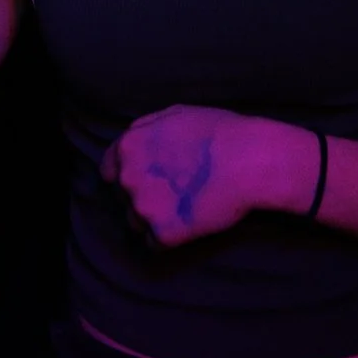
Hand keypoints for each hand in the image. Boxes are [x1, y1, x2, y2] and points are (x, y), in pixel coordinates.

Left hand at [100, 105, 309, 248]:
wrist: (249, 161)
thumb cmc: (219, 132)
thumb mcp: (175, 114)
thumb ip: (146, 129)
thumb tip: (133, 143)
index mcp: (128, 146)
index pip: (108, 170)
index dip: (126, 175)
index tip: (145, 180)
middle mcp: (128, 177)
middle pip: (124, 197)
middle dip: (143, 196)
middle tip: (174, 193)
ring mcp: (143, 207)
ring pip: (136, 222)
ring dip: (154, 219)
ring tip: (184, 208)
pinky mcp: (163, 233)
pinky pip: (155, 243)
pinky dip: (169, 238)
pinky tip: (190, 224)